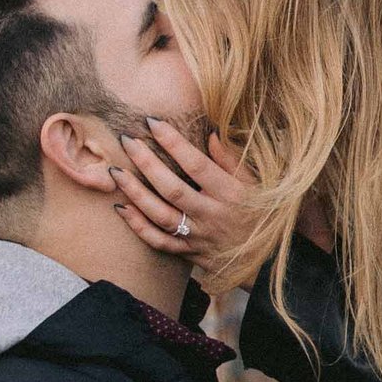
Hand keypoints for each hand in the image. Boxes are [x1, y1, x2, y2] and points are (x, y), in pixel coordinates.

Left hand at [108, 121, 257, 275]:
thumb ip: (231, 159)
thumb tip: (209, 131)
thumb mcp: (256, 183)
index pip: (197, 165)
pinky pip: (160, 242)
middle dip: (147, 163)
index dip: (174, 142)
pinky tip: (122, 208)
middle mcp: (212, 216)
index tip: (153, 122)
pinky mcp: (189, 253)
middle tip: (127, 141)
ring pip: (161, 216)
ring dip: (136, 194)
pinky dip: (138, 227)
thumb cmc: (260, 211)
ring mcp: (199, 237)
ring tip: (116, 172)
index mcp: (231, 194)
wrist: (265, 258)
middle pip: (173, 189)